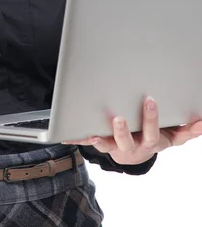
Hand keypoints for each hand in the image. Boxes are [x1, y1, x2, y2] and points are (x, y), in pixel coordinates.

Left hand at [63, 97, 201, 165]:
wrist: (136, 154)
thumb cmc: (153, 137)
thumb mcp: (172, 136)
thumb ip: (187, 130)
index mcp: (150, 141)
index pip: (152, 131)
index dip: (152, 118)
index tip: (150, 101)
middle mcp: (132, 146)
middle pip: (127, 140)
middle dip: (123, 129)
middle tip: (119, 117)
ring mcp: (116, 147)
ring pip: (108, 145)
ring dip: (101, 139)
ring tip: (94, 133)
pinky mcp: (103, 144)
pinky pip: (89, 143)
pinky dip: (79, 139)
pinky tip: (67, 134)